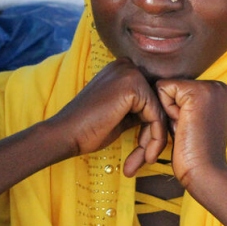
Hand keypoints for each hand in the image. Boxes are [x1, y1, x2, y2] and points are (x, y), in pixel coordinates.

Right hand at [48, 58, 168, 166]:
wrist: (66, 135)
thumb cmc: (88, 129)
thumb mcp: (120, 114)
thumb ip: (138, 109)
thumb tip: (160, 115)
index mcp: (122, 70)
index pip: (150, 98)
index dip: (151, 125)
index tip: (147, 149)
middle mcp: (127, 66)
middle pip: (156, 103)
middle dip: (153, 133)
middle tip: (145, 157)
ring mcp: (130, 74)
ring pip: (159, 111)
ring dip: (154, 139)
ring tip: (144, 159)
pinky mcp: (133, 87)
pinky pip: (156, 116)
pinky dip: (155, 138)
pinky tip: (146, 155)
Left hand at [138, 79, 226, 185]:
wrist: (205, 172)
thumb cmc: (195, 154)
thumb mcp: (193, 121)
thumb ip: (185, 104)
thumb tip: (162, 90)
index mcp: (219, 93)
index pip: (180, 90)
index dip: (175, 111)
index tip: (190, 129)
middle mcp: (218, 86)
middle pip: (172, 87)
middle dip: (171, 111)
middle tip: (187, 130)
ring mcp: (210, 87)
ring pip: (166, 88)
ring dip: (168, 112)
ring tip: (185, 129)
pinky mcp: (197, 92)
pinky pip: (162, 89)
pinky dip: (166, 111)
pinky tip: (181, 125)